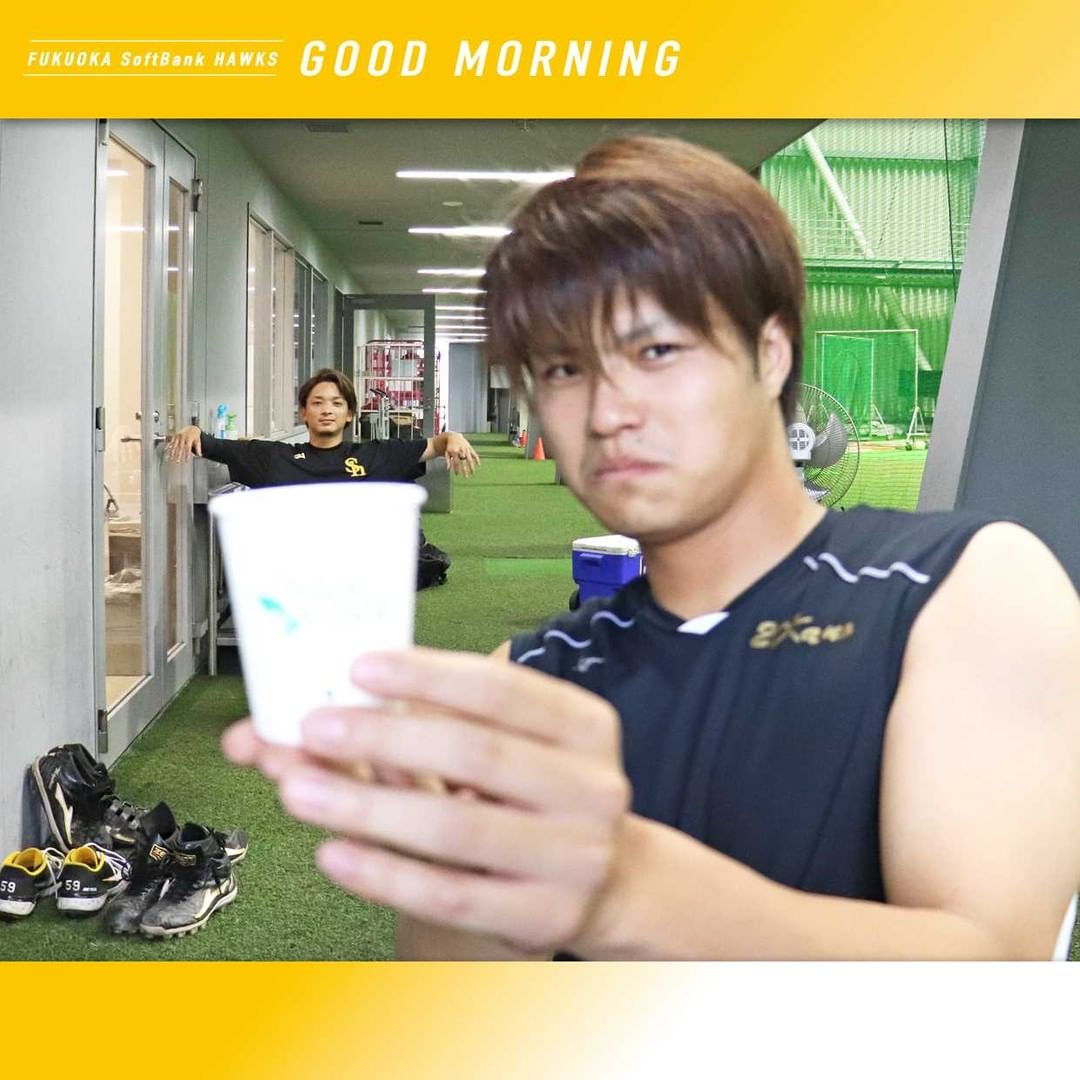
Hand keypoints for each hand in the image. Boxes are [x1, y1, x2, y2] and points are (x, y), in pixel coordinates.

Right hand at [167, 425, 202, 462]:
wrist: (191, 428)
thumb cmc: (195, 436)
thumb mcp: (198, 441)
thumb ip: (198, 448)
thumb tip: (200, 455)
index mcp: (189, 438)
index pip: (188, 448)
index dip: (187, 454)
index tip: (186, 460)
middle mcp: (183, 437)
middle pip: (180, 448)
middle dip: (178, 455)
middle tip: (177, 461)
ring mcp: (178, 436)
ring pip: (174, 445)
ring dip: (172, 452)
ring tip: (170, 458)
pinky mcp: (175, 435)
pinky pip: (171, 441)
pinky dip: (168, 446)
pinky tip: (166, 450)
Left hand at [222, 648, 629, 952]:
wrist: (608, 880)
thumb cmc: (537, 793)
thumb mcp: (515, 745)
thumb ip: (437, 722)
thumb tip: (326, 704)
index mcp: (586, 725)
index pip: (502, 690)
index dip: (429, 676)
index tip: (359, 667)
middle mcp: (593, 788)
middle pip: (476, 754)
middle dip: (384, 738)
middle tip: (313, 728)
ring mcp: (575, 858)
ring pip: (456, 828)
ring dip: (367, 807)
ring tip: (298, 789)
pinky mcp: (544, 917)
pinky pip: (450, 896)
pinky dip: (384, 874)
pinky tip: (333, 853)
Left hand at [444, 434, 479, 477]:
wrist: (453, 436)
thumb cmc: (449, 446)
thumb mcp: (447, 453)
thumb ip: (447, 461)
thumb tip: (448, 469)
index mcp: (454, 452)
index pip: (456, 463)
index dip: (456, 469)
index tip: (457, 475)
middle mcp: (461, 451)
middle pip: (464, 463)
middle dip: (465, 471)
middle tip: (466, 477)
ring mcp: (466, 449)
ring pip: (470, 459)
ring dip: (472, 467)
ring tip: (472, 473)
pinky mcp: (470, 447)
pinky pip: (474, 454)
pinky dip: (477, 459)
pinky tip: (478, 465)